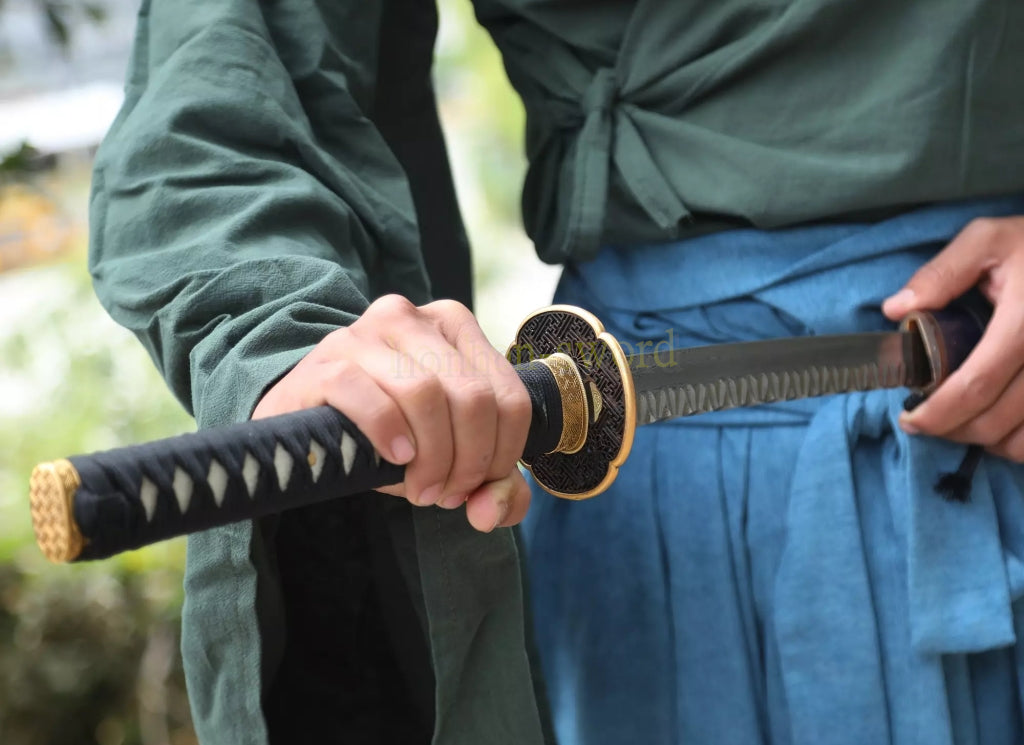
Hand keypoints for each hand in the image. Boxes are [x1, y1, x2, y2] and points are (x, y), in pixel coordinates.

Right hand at [252, 295, 532, 530]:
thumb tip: (492, 511)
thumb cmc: (387, 432)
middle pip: (474, 399)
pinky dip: (391, 436)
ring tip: (420, 488)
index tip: (477, 485)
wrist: (305, 421)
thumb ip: (489, 483)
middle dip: (468, 462)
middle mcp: (412, 319)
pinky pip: (373, 400)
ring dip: (432, 458)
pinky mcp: (328, 363)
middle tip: (445, 493)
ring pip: (427, 395)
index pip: (510, 396)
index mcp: (454, 326)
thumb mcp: (448, 451)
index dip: (503, 454)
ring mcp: (366, 335)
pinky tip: (395, 458)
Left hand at [883, 216, 1023, 461]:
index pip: (975, 385)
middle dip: (953, 430)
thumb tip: (897, 310)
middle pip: (997, 420)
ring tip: (959, 425)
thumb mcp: (988, 240)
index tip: (910, 420)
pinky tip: (1000, 428)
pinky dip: (1019, 444)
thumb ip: (942, 273)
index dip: (937, 413)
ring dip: (987, 441)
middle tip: (926, 423)